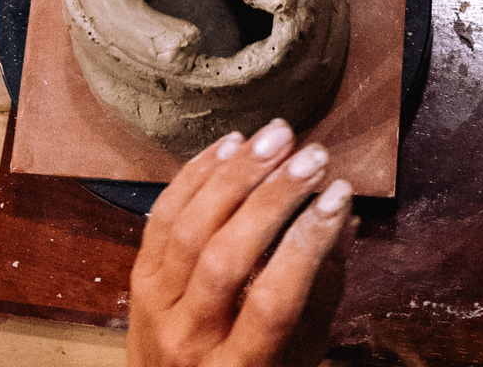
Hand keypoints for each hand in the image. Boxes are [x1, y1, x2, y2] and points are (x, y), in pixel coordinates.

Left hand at [126, 119, 353, 366]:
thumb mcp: (297, 357)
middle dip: (273, 198)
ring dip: (235, 174)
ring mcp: (157, 307)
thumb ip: (321, 295)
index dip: (308, 243)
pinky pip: (161, 217)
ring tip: (275, 138)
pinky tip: (229, 146)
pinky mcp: (137, 280)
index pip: (274, 299)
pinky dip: (195, 175)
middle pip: (227, 256)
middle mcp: (191, 338)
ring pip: (189, 229)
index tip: (340, 194)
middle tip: (312, 157)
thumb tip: (345, 220)